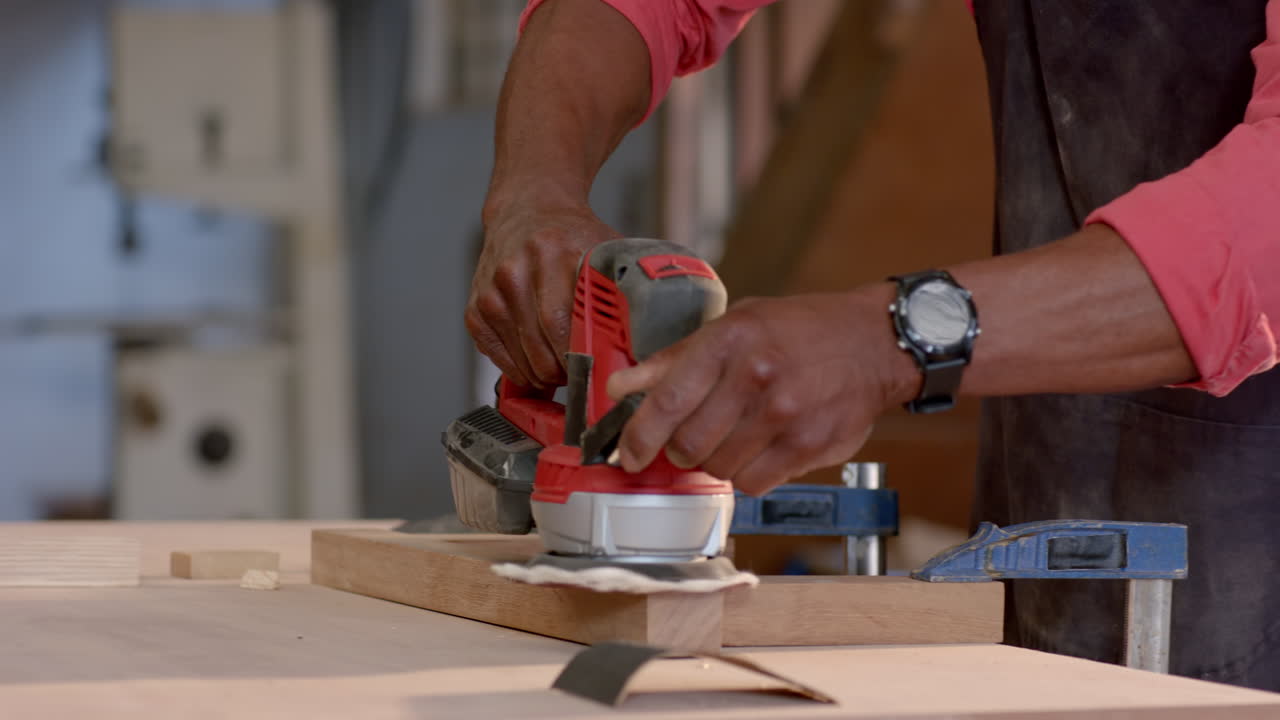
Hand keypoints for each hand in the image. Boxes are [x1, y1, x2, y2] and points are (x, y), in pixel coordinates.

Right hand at [468, 201, 619, 387]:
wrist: (526, 210)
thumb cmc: (572, 236)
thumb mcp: (605, 251)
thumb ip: (624, 289)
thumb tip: (648, 337)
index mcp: (551, 254)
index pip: (562, 326)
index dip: (581, 360)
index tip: (600, 373)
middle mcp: (514, 273)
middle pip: (541, 351)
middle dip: (566, 374)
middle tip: (584, 375)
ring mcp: (491, 293)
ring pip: (522, 361)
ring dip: (545, 375)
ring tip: (564, 366)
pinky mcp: (476, 310)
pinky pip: (499, 359)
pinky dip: (521, 370)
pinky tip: (538, 360)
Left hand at [606, 287, 920, 495]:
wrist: (873, 342)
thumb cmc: (799, 331)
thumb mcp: (735, 325)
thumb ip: (675, 359)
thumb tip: (620, 386)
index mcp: (729, 340)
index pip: (667, 400)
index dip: (638, 436)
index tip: (628, 454)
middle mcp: (755, 376)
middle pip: (688, 444)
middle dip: (680, 450)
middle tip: (692, 439)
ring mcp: (784, 414)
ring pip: (719, 468)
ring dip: (716, 462)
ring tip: (734, 437)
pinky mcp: (808, 445)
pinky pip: (754, 483)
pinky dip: (748, 474)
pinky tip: (760, 449)